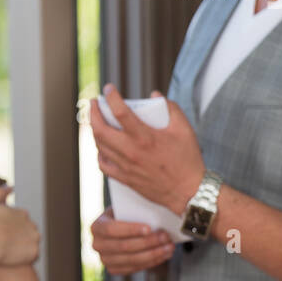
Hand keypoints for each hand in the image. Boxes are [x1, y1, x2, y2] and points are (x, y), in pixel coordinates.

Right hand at [0, 185, 40, 267]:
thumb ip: (0, 193)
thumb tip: (11, 186)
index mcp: (22, 213)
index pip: (19, 221)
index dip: (8, 227)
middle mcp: (32, 225)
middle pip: (27, 232)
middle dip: (17, 237)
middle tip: (2, 244)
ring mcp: (34, 239)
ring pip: (30, 244)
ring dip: (22, 247)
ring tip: (7, 253)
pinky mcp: (34, 253)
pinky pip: (31, 257)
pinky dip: (23, 258)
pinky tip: (12, 259)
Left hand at [89, 84, 206, 216]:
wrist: (189, 192)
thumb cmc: (188, 160)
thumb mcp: (184, 129)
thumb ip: (171, 108)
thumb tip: (155, 95)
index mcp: (145, 137)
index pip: (120, 112)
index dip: (112, 97)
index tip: (108, 88)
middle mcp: (131, 151)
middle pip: (100, 129)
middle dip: (93, 113)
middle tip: (94, 103)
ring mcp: (125, 166)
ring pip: (99, 146)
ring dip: (94, 130)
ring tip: (96, 121)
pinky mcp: (125, 178)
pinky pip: (103, 165)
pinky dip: (99, 153)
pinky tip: (102, 147)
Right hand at [90, 207, 175, 274]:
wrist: (121, 227)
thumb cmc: (126, 215)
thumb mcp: (126, 209)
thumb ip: (136, 213)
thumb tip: (157, 219)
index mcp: (97, 227)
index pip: (111, 229)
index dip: (130, 229)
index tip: (149, 228)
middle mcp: (97, 244)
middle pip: (123, 246)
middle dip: (147, 242)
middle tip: (165, 237)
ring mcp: (104, 259)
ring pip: (132, 259)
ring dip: (154, 253)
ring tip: (169, 246)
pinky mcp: (114, 269)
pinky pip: (135, 268)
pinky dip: (152, 261)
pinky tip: (164, 254)